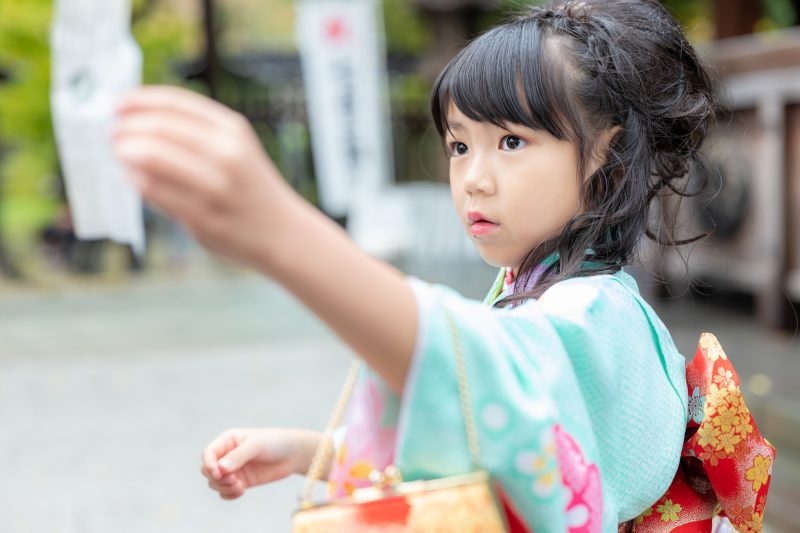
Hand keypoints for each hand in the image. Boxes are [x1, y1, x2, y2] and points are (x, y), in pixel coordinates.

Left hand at [113, 86, 301, 271]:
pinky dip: (138, 181)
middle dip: (127, 127)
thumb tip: (138, 122)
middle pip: (160, 127)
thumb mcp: (235, 149)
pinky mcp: (204, 217)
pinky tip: (133, 179)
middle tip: (112, 134)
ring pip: (154, 156)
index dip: (139, 100)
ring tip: (118, 153)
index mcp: (233, 130)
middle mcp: (227, 153)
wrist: (284, 233)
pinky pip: (157, 192)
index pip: (175, 103)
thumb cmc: (250, 189)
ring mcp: (216, 186)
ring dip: (127, 151)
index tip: (117, 105)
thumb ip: (197, 135)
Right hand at [201, 428, 321, 499]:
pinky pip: (226, 492)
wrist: (292, 454)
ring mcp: (233, 469)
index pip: (208, 453)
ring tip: (240, 487)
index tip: (219, 473)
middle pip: (208, 471)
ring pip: (215, 483)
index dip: (209, 464)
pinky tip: (241, 491)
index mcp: (227, 441)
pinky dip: (229, 494)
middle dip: (217, 479)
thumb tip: (221, 468)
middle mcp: (227, 455)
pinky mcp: (241, 481)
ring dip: (224, 488)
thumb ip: (239, 456)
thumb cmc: (275, 442)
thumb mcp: (257, 445)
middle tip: (234, 481)